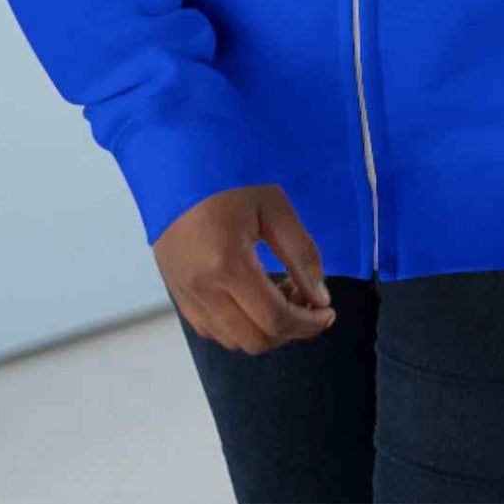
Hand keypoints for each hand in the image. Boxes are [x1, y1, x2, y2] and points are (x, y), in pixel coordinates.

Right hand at [155, 183, 338, 352]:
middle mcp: (202, 288)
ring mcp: (185, 294)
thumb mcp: (273, 206)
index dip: (308, 324)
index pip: (275, 319)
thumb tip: (320, 299)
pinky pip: (211, 329)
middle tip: (308, 302)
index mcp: (227, 264)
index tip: (328, 313)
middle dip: (290, 330)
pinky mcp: (176, 291)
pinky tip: (253, 298)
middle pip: (255, 340)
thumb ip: (301, 254)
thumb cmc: (226, 177)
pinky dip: (239, 326)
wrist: (175, 163)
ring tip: (282, 295)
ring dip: (265, 330)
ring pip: (232, 340)